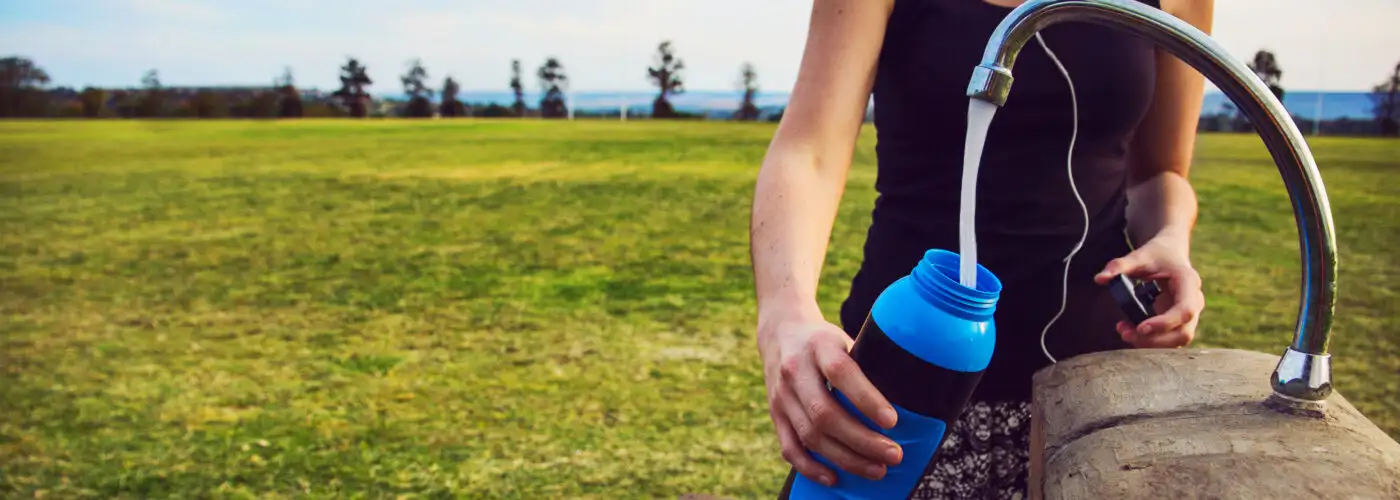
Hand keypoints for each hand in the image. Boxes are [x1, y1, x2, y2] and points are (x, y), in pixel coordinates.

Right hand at [757, 313, 902, 485]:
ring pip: (810, 435)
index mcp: (819, 345)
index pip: (841, 373)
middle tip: (894, 454)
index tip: (893, 421)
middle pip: (825, 413)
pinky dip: (811, 467)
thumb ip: (868, 363)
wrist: (781, 333)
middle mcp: (795, 370)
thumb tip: (910, 395)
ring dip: (845, 458)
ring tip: (877, 470)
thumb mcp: (846, 337)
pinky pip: (790, 447)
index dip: (866, 399)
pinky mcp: (775, 414)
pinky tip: (834, 478)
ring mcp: (781, 395)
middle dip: (862, 440)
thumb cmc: (826, 340)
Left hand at [1094, 234, 1204, 347]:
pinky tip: (1130, 330)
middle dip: (1155, 339)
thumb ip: (1119, 266)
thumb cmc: (1157, 255)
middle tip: (1126, 334)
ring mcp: (1189, 314)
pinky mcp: (1179, 322)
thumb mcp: (1139, 255)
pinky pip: (1169, 338)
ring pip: (1177, 339)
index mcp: (1188, 282)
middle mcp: (1194, 301)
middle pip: (1183, 332)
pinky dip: (1150, 340)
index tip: (1141, 328)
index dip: (1165, 323)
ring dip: (1151, 342)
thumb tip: (1099, 278)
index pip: (1185, 310)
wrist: (1170, 254)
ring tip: (1124, 331)